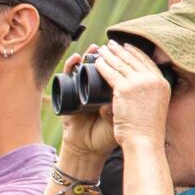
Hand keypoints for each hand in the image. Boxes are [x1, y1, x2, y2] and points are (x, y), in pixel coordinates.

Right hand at [56, 50, 117, 165]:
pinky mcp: (67, 95)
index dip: (120, 61)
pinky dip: (70, 67)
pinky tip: (74, 59)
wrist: (88, 149)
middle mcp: (96, 89)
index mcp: (112, 93)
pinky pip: (68, 77)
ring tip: (94, 48)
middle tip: (111, 45)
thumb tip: (122, 89)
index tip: (127, 50)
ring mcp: (81, 90)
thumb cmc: (106, 136)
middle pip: (101, 66)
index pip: (116, 72)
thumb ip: (123, 105)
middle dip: (107, 55)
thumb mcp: (119, 119)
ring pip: (84, 68)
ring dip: (88, 56)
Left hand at [88, 40, 170, 150]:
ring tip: (102, 50)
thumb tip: (141, 90)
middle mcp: (152, 79)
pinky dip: (102, 65)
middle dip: (120, 50)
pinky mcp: (124, 88)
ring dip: (109, 55)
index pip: (147, 61)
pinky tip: (96, 62)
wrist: (144, 141)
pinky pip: (110, 73)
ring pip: (120, 63)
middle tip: (111, 44)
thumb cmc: (148, 130)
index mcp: (162, 82)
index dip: (135, 52)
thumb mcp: (156, 106)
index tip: (127, 47)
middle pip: (133, 59)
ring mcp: (139, 82)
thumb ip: (150, 94)